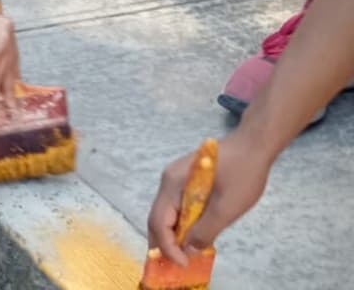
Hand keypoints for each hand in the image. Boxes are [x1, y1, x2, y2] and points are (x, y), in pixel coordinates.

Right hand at [146, 133, 270, 265]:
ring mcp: (175, 178)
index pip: (160, 221)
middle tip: (173, 265)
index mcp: (173, 184)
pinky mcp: (186, 179)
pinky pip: (176, 206)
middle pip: (157, 217)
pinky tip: (190, 235)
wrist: (253, 145)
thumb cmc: (242, 173)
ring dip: (171, 235)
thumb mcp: (227, 207)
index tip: (183, 263)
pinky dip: (180, 224)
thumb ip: (206, 230)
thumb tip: (189, 249)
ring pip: (166, 212)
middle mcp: (168, 181)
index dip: (167, 246)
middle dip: (163, 243)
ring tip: (182, 255)